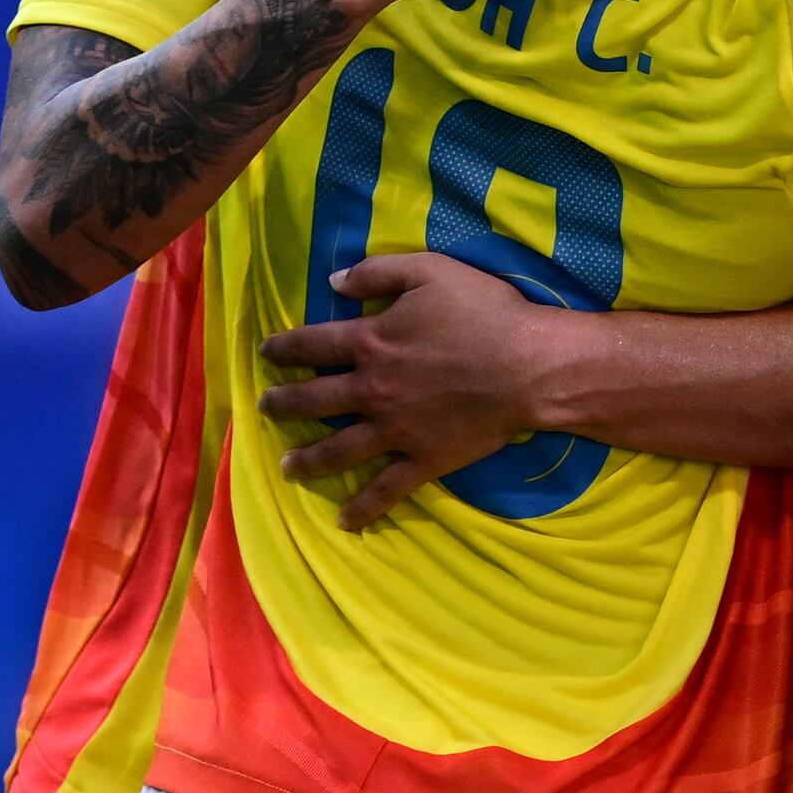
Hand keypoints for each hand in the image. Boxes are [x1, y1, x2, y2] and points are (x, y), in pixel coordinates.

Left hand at [261, 249, 597, 529]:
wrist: (527, 366)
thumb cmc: (482, 312)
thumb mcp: (429, 271)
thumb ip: (378, 273)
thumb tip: (334, 282)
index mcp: (370, 343)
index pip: (312, 345)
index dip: (284, 348)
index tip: (266, 352)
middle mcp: (371, 391)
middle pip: (314, 400)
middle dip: (283, 404)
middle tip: (265, 407)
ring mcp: (394, 430)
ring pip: (337, 450)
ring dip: (307, 459)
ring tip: (287, 466)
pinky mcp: (421, 459)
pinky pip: (385, 489)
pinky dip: (362, 508)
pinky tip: (344, 521)